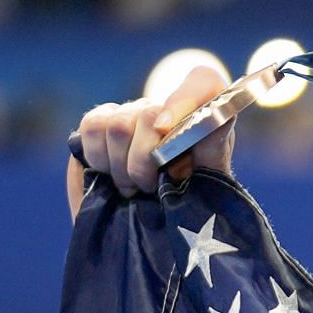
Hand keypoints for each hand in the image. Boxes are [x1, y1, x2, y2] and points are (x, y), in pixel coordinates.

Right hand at [65, 64, 232, 222]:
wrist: (150, 231)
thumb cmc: (188, 205)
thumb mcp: (211, 180)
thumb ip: (214, 146)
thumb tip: (219, 117)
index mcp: (202, 117)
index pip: (203, 81)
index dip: (185, 99)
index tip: (167, 131)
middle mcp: (166, 109)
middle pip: (148, 114)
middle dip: (144, 161)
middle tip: (149, 188)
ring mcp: (130, 115)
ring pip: (116, 124)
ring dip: (121, 166)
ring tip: (132, 188)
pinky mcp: (98, 126)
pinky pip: (92, 125)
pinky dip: (98, 157)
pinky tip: (109, 174)